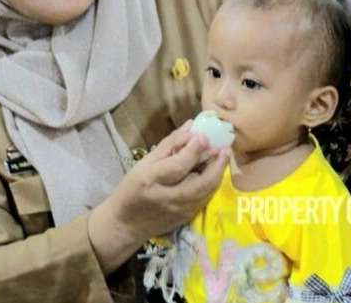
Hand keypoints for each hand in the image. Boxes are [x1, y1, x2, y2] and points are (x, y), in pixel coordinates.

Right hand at [98, 121, 227, 242]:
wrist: (125, 223)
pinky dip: (212, 185)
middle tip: (225, 148)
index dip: (193, 151)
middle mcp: (167, 197)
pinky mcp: (185, 218)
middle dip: (216, 165)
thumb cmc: (131, 188)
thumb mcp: (144, 163)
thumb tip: (191, 127)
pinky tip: (215, 173)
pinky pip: (204, 199)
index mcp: (151, 179)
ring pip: (206, 192)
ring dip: (218, 174)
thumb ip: (169, 145)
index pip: (178, 165)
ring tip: (224, 158)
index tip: (204, 136)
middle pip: (199, 182)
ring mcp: (179, 210)